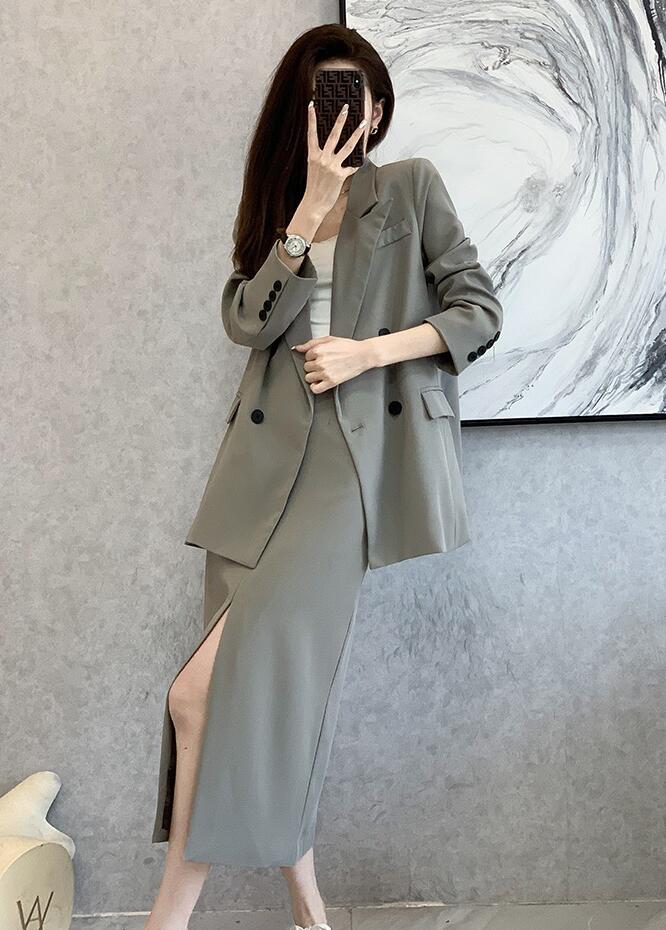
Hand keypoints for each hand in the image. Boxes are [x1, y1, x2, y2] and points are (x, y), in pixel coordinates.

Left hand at [290, 335, 376, 391]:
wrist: (363, 355)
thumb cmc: (348, 347)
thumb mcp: (329, 339)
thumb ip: (311, 343)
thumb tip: (298, 348)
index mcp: (319, 350)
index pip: (306, 356)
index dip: (313, 356)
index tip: (320, 356)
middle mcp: (320, 362)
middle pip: (306, 367)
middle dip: (313, 365)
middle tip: (323, 364)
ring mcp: (325, 373)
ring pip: (308, 377)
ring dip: (314, 375)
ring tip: (323, 372)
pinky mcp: (331, 382)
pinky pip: (315, 389)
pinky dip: (315, 387)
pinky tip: (319, 382)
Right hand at [302, 101, 367, 218]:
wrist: (313, 204)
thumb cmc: (314, 187)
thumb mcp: (313, 169)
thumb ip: (321, 157)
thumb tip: (331, 149)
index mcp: (313, 156)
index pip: (311, 134)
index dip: (311, 119)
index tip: (312, 105)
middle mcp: (322, 159)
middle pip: (333, 135)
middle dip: (340, 120)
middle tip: (346, 107)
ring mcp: (332, 166)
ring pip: (347, 146)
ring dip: (356, 134)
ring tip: (362, 123)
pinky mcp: (340, 175)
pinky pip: (352, 166)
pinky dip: (356, 164)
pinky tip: (362, 159)